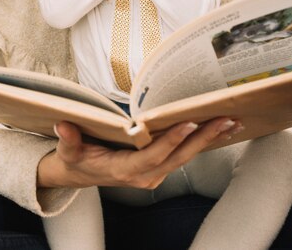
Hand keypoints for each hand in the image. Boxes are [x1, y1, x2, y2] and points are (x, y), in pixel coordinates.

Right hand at [37, 117, 241, 189]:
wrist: (79, 174)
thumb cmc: (75, 159)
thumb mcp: (68, 150)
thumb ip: (69, 140)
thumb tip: (64, 124)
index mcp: (123, 170)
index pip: (152, 156)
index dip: (171, 140)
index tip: (188, 123)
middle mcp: (144, 176)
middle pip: (178, 156)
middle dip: (202, 138)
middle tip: (224, 120)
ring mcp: (153, 174)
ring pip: (185, 156)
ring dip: (208, 140)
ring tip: (230, 122)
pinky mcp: (158, 168)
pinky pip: (183, 155)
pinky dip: (201, 142)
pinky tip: (217, 130)